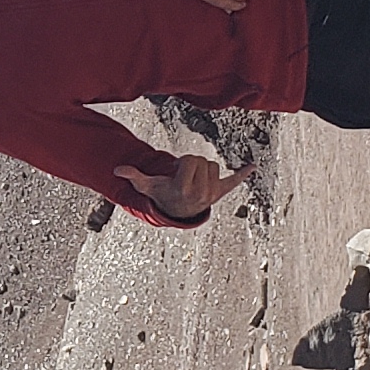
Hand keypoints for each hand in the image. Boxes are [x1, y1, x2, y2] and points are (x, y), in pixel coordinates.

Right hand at [127, 153, 244, 221]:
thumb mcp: (148, 186)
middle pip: (205, 162)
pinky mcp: (223, 192)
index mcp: (185, 187)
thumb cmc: (162, 193)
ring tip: (196, 178)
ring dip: (205, 169)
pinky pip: (234, 181)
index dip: (184, 162)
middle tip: (186, 176)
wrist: (177, 210)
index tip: (178, 170)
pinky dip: (243, 173)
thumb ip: (134, 176)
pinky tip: (252, 166)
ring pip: (216, 167)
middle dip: (195, 164)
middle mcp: (202, 192)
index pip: (193, 160)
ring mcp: (214, 193)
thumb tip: (117, 170)